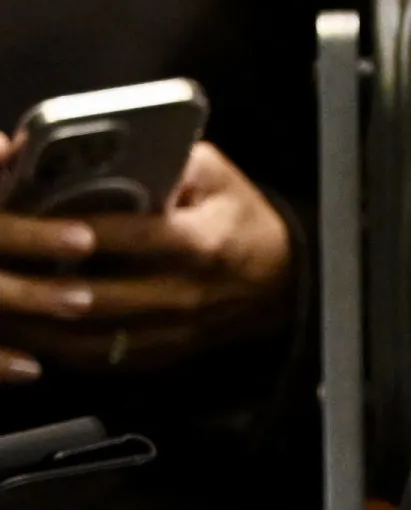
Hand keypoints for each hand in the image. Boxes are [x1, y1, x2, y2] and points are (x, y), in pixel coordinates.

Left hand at [0, 142, 291, 374]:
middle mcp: (186, 294)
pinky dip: (55, 350)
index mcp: (202, 243)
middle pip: (97, 297)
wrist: (283, 281)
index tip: (31, 218)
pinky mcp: (163, 355)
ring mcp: (174, 332)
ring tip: (2, 305)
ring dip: (37, 326)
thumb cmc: (240, 218)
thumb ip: (162, 159)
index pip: (131, 237)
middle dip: (37, 286)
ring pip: (90, 339)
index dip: (79, 231)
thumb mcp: (215, 174)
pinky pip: (100, 360)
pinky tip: (26, 334)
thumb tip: (93, 149)